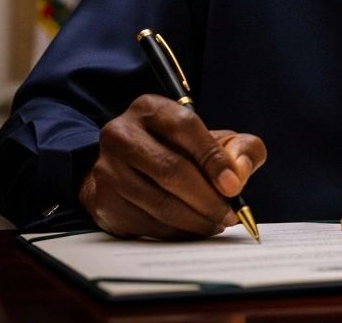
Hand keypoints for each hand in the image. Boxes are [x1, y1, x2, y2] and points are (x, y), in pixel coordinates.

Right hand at [78, 94, 266, 239]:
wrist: (126, 168)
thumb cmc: (177, 151)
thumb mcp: (211, 139)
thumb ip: (240, 148)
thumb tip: (239, 173)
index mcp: (150, 109)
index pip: (185, 127)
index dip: (213, 158)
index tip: (234, 186)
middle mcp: (121, 134)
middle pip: (171, 169)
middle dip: (208, 198)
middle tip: (230, 214)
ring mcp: (107, 168)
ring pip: (159, 202)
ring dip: (195, 220)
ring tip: (216, 224)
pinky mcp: (102, 200)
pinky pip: (146, 224)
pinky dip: (176, 232)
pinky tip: (193, 229)